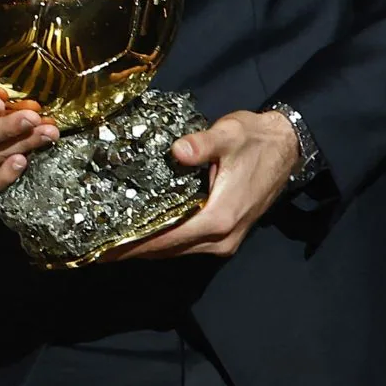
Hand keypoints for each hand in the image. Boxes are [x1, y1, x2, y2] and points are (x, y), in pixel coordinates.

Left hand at [99, 110, 298, 261]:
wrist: (287, 148)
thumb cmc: (255, 141)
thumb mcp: (228, 135)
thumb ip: (202, 144)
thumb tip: (177, 151)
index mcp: (219, 218)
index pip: (168, 238)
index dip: (135, 245)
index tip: (104, 248)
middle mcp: (222, 238)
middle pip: (169, 250)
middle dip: (134, 250)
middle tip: (98, 245)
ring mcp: (226, 240)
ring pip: (178, 250)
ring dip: (148, 248)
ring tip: (113, 241)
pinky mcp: (227, 235)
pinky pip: (188, 244)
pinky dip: (165, 242)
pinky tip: (144, 233)